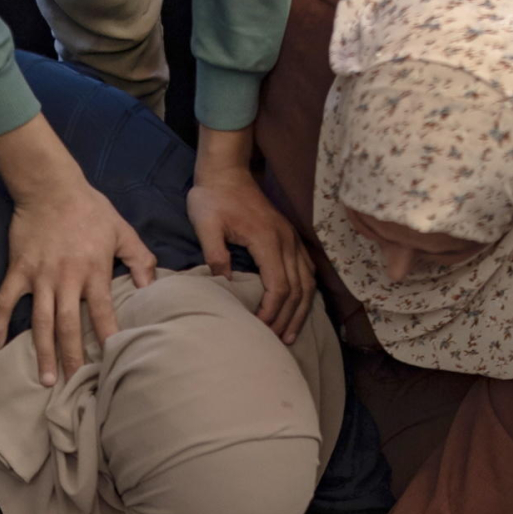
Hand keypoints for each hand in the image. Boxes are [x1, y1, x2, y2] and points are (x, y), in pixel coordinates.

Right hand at [0, 116, 158, 385]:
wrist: (50, 186)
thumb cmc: (89, 209)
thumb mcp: (121, 230)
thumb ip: (139, 258)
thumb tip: (151, 286)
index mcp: (93, 272)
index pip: (103, 312)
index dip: (107, 337)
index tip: (111, 361)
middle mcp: (66, 279)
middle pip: (69, 326)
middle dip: (71, 357)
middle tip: (72, 383)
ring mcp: (40, 277)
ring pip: (40, 322)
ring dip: (42, 351)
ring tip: (45, 379)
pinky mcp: (18, 270)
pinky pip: (4, 301)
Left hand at [189, 127, 315, 341]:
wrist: (226, 170)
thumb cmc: (212, 197)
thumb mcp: (205, 224)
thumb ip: (215, 254)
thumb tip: (226, 285)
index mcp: (267, 239)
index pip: (278, 286)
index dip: (271, 312)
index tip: (259, 329)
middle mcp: (286, 240)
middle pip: (296, 289)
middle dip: (287, 319)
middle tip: (276, 342)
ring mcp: (291, 238)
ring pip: (307, 282)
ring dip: (300, 311)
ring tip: (290, 335)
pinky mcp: (290, 237)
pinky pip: (307, 270)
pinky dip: (305, 293)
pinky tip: (299, 308)